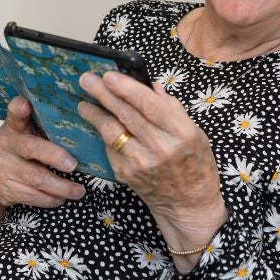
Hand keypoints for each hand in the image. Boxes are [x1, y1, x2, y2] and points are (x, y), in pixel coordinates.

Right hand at [0, 96, 86, 223]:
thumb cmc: (23, 147)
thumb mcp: (28, 131)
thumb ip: (44, 122)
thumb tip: (81, 112)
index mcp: (13, 127)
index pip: (15, 115)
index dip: (19, 109)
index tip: (25, 105)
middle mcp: (5, 145)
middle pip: (31, 149)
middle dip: (55, 157)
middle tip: (74, 166)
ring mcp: (2, 169)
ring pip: (35, 179)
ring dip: (60, 187)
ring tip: (79, 191)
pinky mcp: (2, 190)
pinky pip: (30, 197)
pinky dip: (49, 199)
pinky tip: (61, 198)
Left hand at [78, 71, 226, 270]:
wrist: (188, 204)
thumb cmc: (196, 164)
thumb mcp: (196, 132)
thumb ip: (172, 108)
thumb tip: (149, 85)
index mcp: (181, 132)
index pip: (148, 104)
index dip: (126, 88)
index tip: (109, 75)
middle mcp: (160, 147)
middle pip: (126, 114)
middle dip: (103, 94)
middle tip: (87, 79)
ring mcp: (141, 163)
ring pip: (111, 131)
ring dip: (95, 114)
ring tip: (84, 102)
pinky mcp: (126, 174)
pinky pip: (110, 148)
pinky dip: (104, 133)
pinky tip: (99, 124)